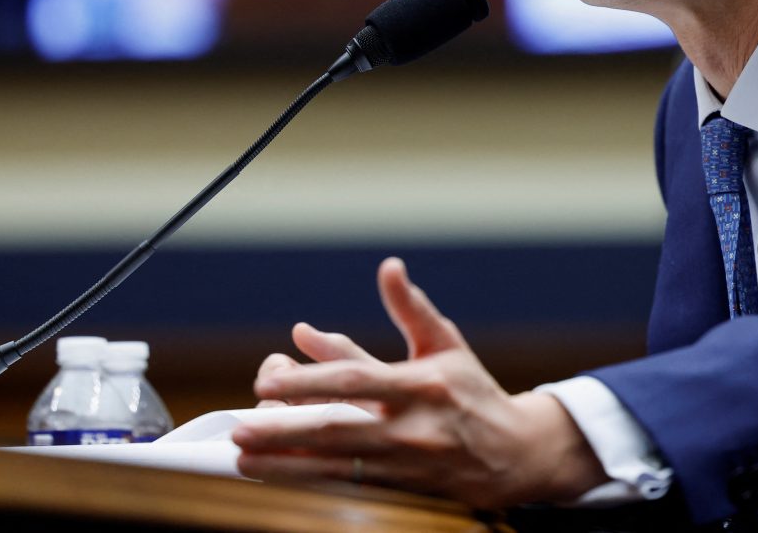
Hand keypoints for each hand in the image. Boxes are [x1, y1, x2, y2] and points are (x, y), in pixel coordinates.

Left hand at [233, 258, 608, 508]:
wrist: (515, 455)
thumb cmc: (473, 392)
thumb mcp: (446, 343)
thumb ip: (411, 308)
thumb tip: (389, 267)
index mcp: (422, 385)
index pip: (356, 380)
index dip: (308, 380)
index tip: (267, 379)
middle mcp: (410, 427)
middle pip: (338, 429)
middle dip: (285, 429)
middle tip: (242, 427)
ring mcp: (402, 464)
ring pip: (334, 466)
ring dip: (286, 462)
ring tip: (243, 457)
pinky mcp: (397, 489)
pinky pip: (345, 485)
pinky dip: (309, 479)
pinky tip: (277, 473)